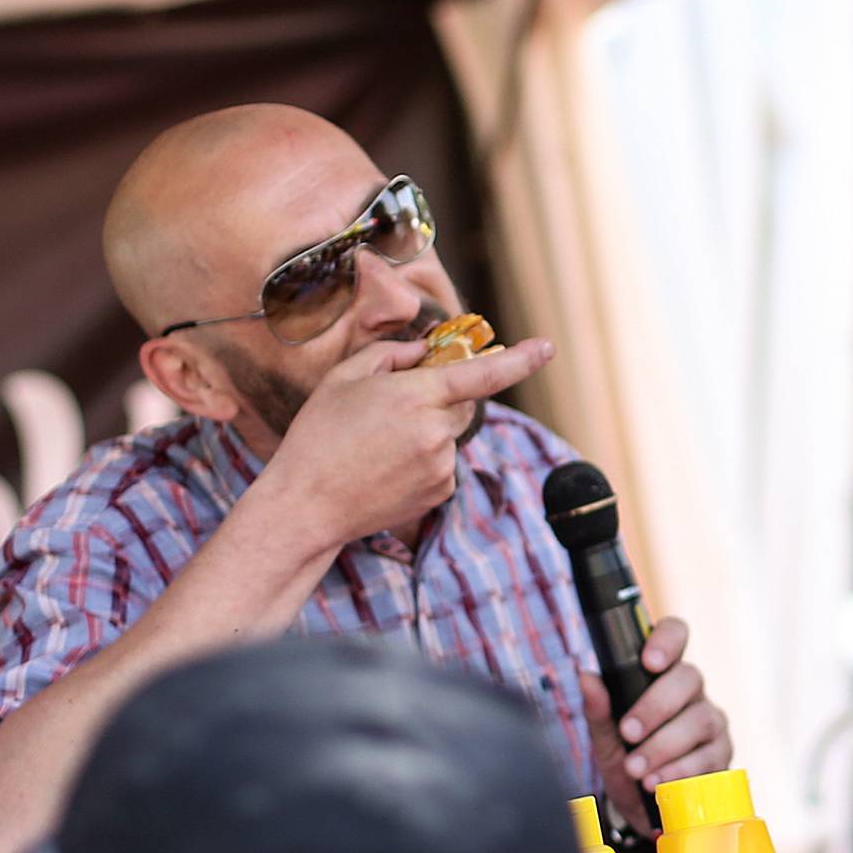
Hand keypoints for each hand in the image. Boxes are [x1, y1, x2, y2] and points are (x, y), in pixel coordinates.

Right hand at [263, 335, 554, 552]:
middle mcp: (437, 432)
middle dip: (440, 397)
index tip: (547, 347)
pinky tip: (384, 468)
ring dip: (426, 431)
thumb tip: (424, 350)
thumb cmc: (318, 435)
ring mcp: (441, 466)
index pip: (482, 374)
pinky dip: (422, 460)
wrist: (306, 505)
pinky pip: (442, 463)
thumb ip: (392, 354)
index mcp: (417, 395)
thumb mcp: (345, 377)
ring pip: (448, 435)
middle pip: (462, 403)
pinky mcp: (439, 492)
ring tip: (375, 446)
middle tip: (394, 406)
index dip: (521, 359)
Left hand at [580, 617, 731, 810]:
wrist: (641, 807)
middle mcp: (691, 692)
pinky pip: (710, 757)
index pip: (675, 635)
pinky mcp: (722, 755)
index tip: (649, 662)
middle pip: (688, 678)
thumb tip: (586, 676)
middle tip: (628, 734)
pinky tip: (659, 783)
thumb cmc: (625, 759)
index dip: (666, 641)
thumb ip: (597, 709)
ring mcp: (711, 721)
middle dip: (655, 707)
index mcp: (661, 674)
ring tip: (636, 770)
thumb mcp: (604, 738)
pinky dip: (680, 771)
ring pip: (700, 720)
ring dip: (664, 746)